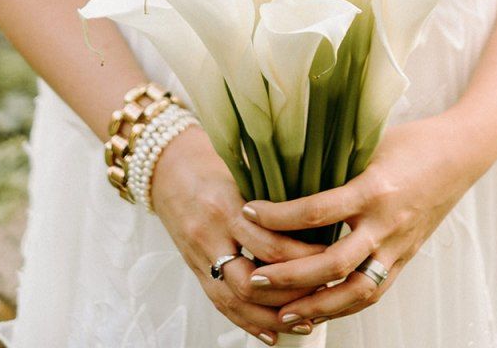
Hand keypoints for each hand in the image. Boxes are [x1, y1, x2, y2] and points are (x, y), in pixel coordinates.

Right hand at [151, 125, 324, 343]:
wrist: (167, 169)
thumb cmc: (210, 166)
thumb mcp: (242, 171)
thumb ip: (272, 194)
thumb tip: (318, 211)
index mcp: (225, 206)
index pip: (267, 242)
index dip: (301, 256)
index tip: (330, 255)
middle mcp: (209, 236)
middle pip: (249, 281)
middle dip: (288, 293)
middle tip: (323, 293)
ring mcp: (198, 257)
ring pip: (235, 301)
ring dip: (272, 316)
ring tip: (306, 322)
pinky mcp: (194, 270)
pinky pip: (221, 304)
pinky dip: (248, 323)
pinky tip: (273, 334)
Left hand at [240, 107, 493, 327]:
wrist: (460, 153)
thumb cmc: (413, 141)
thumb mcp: (368, 144)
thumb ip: (336, 163)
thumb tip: (289, 167)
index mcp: (373, 188)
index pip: (317, 210)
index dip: (278, 216)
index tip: (248, 211)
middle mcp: (386, 223)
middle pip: (333, 263)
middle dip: (290, 276)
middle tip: (254, 277)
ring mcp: (399, 245)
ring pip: (357, 291)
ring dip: (317, 306)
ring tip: (283, 313)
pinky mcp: (406, 257)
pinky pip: (374, 291)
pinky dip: (344, 306)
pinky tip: (319, 310)